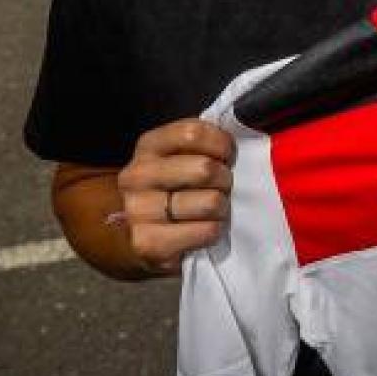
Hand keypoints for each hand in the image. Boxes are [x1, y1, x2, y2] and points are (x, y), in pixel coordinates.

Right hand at [115, 118, 234, 275]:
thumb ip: (202, 143)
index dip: (222, 144)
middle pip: (204, 169)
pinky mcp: (147, 243)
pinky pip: (206, 231)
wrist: (142, 234)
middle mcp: (137, 175)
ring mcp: (138, 210)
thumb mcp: (180, 156)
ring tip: (214, 210)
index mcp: (148, 146)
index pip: (193, 133)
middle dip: (225, 179)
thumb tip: (239, 133)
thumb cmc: (173, 188)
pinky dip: (214, 231)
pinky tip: (205, 229)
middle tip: (223, 187)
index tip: (227, 156)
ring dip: (222, 208)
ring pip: (210, 202)